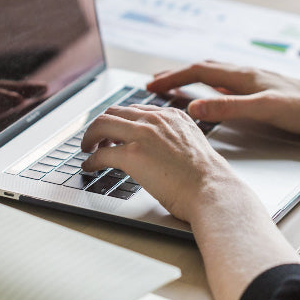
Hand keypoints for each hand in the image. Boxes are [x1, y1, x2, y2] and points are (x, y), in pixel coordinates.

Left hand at [80, 105, 249, 222]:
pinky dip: (91, 160)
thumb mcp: (193, 145)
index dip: (120, 120)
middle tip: (95, 139)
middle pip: (114, 112)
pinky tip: (90, 167)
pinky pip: (100, 153)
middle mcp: (156, 120)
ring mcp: (142, 135)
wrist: (212, 190)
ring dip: (90, 137)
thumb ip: (175, 139)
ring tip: (88, 149)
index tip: (114, 131)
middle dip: (101, 125)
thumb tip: (161, 150)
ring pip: (102, 125)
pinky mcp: (132, 154)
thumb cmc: (208, 178)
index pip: (136, 110)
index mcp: (172, 116)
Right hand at [146, 61, 299, 137]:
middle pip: (204, 68)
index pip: (198, 71)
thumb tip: (196, 106)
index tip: (150, 85)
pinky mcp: (268, 91)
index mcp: (245, 76)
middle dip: (177, 75)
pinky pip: (231, 84)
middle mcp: (249, 74)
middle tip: (155, 83)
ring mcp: (258, 82)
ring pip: (217, 75)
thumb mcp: (265, 110)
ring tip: (178, 85)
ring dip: (194, 78)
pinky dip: (213, 86)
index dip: (172, 78)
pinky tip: (217, 94)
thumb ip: (229, 108)